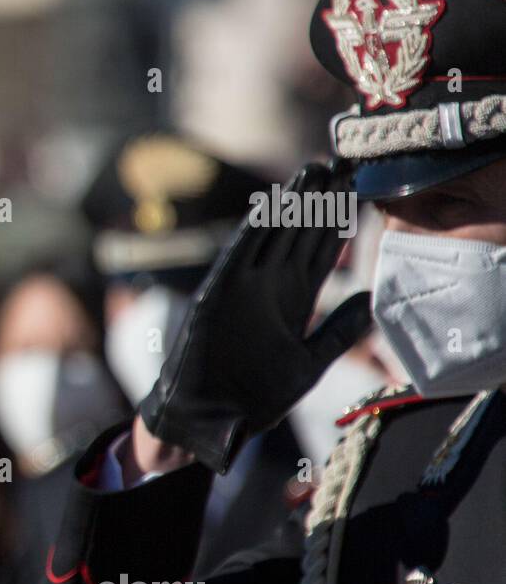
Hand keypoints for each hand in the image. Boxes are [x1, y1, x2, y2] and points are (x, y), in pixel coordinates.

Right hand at [138, 161, 371, 473]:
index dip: (338, 220)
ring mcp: (243, 287)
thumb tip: (370, 300)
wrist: (212, 419)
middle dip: (319, 202)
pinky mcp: (218, 294)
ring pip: (271, 236)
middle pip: (299, 233)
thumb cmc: (256, 397)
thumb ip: (339, 331)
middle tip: (339, 164)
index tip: (357, 188)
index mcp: (294, 300)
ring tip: (312, 173)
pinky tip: (272, 206)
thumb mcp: (310, 361)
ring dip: (290, 206)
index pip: (320, 250)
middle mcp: (270, 286)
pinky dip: (254, 231)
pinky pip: (238, 256)